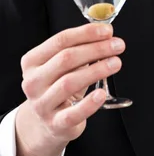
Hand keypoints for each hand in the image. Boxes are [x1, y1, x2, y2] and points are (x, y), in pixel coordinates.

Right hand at [15, 23, 124, 155]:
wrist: (46, 122)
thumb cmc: (58, 85)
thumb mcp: (62, 65)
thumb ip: (80, 48)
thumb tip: (106, 36)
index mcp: (32, 61)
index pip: (61, 40)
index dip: (87, 33)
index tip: (108, 31)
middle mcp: (33, 82)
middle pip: (66, 59)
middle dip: (96, 49)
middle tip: (117, 45)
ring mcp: (42, 104)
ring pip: (69, 82)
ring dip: (97, 70)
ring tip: (116, 63)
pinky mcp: (55, 124)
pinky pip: (73, 114)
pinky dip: (89, 103)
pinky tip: (102, 93)